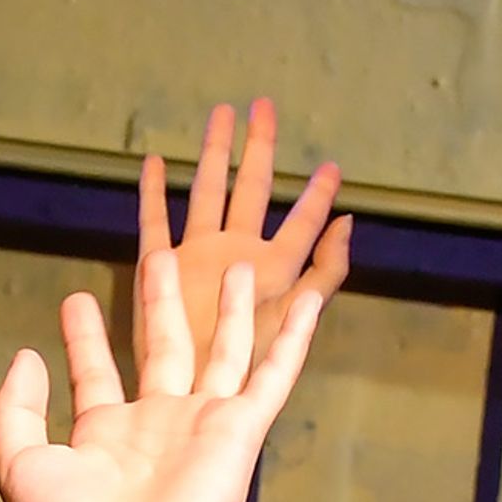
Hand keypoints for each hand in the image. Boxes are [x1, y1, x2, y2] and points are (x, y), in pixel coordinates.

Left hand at [0, 246, 323, 501]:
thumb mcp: (21, 467)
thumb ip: (14, 411)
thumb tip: (26, 356)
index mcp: (105, 438)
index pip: (95, 373)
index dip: (83, 337)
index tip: (74, 300)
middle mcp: (156, 428)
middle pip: (162, 349)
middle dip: (158, 303)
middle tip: (157, 256)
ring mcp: (202, 427)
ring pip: (222, 352)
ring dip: (230, 310)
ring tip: (233, 264)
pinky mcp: (241, 430)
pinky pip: (274, 373)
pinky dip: (294, 336)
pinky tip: (308, 299)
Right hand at [141, 98, 351, 378]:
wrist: (190, 395)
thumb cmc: (246, 368)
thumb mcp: (296, 317)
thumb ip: (325, 270)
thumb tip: (348, 221)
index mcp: (274, 268)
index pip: (303, 221)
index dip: (318, 194)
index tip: (332, 166)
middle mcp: (237, 254)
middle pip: (250, 189)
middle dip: (258, 148)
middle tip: (263, 106)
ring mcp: (197, 258)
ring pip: (207, 192)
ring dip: (214, 153)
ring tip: (221, 115)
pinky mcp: (159, 270)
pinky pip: (155, 223)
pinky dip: (153, 194)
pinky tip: (154, 163)